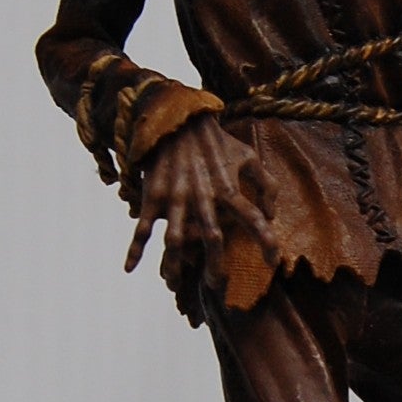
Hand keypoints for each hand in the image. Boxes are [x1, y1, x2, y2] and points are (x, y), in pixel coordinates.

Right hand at [124, 113, 273, 314]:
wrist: (178, 117)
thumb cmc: (217, 141)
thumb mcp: (249, 157)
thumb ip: (266, 186)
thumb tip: (271, 215)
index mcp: (229, 190)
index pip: (254, 220)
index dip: (266, 241)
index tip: (273, 260)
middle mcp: (203, 199)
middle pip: (212, 240)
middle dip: (214, 267)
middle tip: (215, 284)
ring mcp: (176, 199)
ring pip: (175, 241)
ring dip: (173, 266)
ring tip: (173, 284)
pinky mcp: (154, 196)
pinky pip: (143, 227)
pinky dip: (134, 249)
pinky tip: (129, 268)